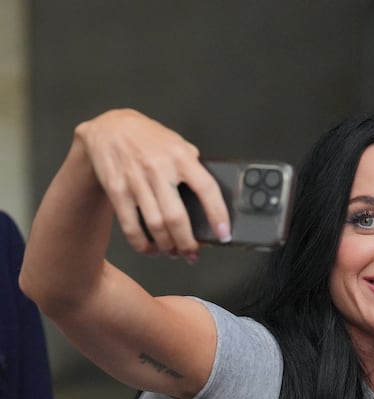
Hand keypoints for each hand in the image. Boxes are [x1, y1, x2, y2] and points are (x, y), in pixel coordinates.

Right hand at [74, 108, 230, 258]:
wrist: (109, 128)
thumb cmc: (149, 138)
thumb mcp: (177, 142)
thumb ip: (194, 164)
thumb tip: (213, 193)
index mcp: (180, 157)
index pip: (206, 188)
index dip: (218, 214)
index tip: (224, 234)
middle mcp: (158, 169)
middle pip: (177, 217)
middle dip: (187, 243)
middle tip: (193, 255)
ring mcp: (136, 181)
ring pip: (155, 225)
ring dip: (167, 246)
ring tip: (174, 253)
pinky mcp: (117, 190)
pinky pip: (130, 225)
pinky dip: (141, 243)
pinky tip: (150, 249)